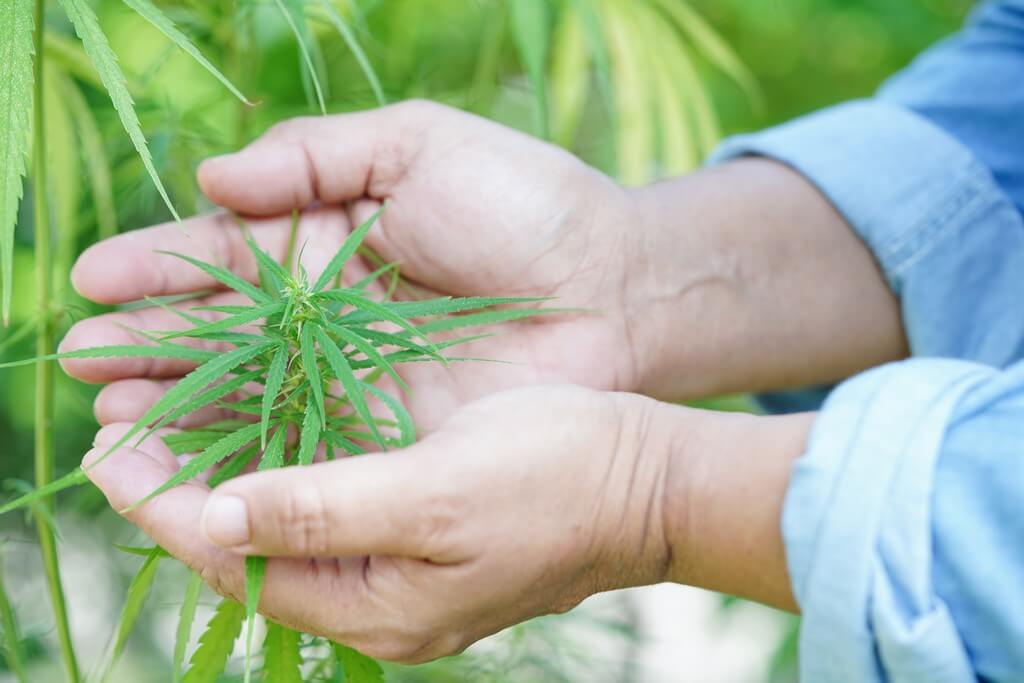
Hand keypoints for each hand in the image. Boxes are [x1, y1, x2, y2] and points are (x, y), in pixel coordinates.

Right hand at [62, 101, 645, 430]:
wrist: (617, 288)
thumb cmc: (527, 204)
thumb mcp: (419, 146)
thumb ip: (315, 158)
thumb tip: (212, 176)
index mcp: (329, 234)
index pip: (225, 252)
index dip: (160, 266)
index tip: (93, 279)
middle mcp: (328, 310)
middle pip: (222, 329)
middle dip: (149, 341)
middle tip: (83, 359)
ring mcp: (354, 373)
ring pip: (249, 391)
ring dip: (178, 402)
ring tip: (110, 412)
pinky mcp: (386, 428)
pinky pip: (304, 441)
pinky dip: (245, 451)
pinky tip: (190, 456)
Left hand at [82, 386, 674, 662]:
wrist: (646, 479)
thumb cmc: (554, 477)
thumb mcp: (438, 493)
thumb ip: (328, 511)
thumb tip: (219, 519)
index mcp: (378, 606)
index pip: (239, 562)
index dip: (165, 505)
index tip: (110, 449)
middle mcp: (378, 600)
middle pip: (251, 553)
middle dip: (180, 493)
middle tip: (121, 431)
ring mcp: (401, 570)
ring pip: (284, 528)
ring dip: (224, 475)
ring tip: (167, 426)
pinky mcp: (420, 534)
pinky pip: (326, 509)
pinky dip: (280, 469)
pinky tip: (256, 431)